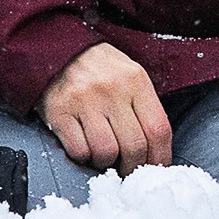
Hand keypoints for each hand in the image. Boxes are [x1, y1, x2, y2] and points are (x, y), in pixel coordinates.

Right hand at [40, 43, 172, 172]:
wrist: (59, 48)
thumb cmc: (99, 68)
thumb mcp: (130, 75)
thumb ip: (144, 107)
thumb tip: (156, 150)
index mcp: (136, 80)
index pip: (159, 129)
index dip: (160, 157)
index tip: (155, 168)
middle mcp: (112, 89)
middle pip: (134, 146)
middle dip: (133, 166)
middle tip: (128, 169)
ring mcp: (84, 101)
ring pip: (106, 152)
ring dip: (106, 163)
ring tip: (103, 156)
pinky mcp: (59, 112)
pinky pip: (79, 150)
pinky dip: (83, 157)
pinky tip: (84, 147)